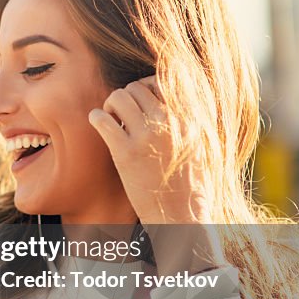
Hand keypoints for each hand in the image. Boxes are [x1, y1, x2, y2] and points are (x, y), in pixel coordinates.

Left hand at [87, 76, 208, 226]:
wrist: (180, 217)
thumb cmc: (190, 185)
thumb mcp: (202, 145)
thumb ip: (191, 120)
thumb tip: (179, 96)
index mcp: (190, 119)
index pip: (164, 81)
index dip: (148, 86)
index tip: (142, 98)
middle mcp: (169, 123)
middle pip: (137, 87)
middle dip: (126, 96)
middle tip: (123, 113)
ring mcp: (147, 137)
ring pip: (119, 97)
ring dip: (111, 105)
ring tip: (113, 119)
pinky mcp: (126, 153)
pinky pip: (102, 119)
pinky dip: (96, 118)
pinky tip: (99, 125)